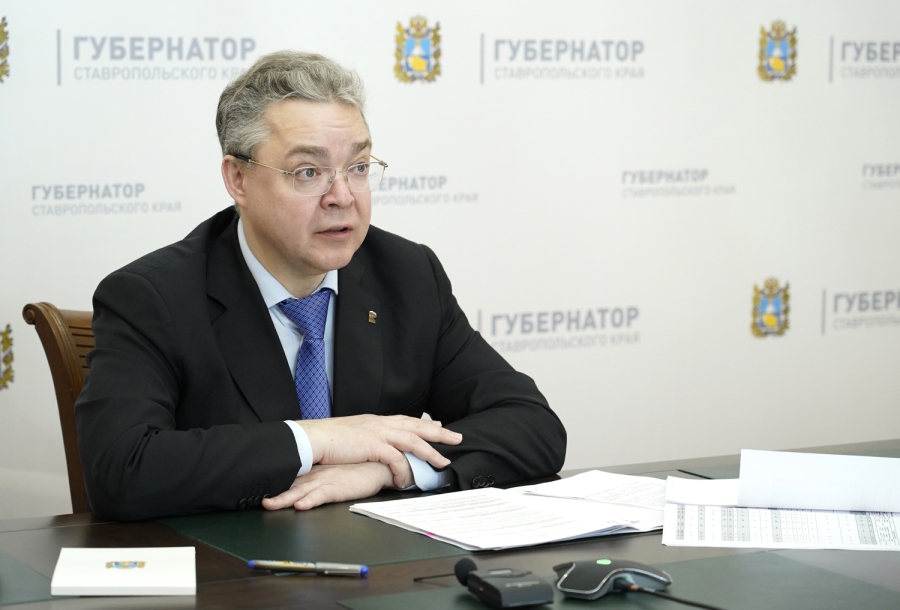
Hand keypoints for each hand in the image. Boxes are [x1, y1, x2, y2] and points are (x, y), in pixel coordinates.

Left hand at [262, 462, 406, 510]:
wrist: (379, 464)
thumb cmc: (359, 469)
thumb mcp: (336, 471)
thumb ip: (321, 475)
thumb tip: (305, 483)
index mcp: (315, 471)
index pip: (291, 476)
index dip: (274, 482)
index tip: (257, 489)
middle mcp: (317, 475)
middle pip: (290, 485)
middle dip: (274, 493)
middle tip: (257, 499)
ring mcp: (326, 481)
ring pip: (301, 491)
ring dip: (284, 499)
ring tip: (269, 504)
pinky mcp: (338, 488)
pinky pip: (321, 495)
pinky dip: (310, 500)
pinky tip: (301, 505)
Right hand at [298, 414, 460, 487]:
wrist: (311, 439)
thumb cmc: (326, 440)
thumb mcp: (352, 435)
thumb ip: (366, 438)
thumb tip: (373, 445)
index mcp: (375, 421)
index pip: (406, 420)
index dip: (424, 423)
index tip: (440, 425)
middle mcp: (380, 424)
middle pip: (417, 426)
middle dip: (439, 432)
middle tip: (457, 438)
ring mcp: (378, 433)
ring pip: (413, 440)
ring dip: (431, 452)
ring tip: (443, 462)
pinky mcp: (373, 445)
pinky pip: (396, 459)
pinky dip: (404, 470)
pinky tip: (408, 481)